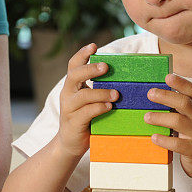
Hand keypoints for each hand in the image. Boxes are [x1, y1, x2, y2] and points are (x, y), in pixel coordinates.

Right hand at [57, 43, 117, 157]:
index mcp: (72, 86)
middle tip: (106, 66)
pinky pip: (86, 113)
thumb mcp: (90, 101)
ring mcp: (69, 109)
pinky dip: (99, 108)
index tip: (93, 46)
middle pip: (74, 76)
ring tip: (116, 94)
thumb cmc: (86, 119)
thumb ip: (99, 89)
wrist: (70, 144)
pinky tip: (109, 107)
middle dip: (90, 69)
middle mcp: (67, 95)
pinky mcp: (73, 123)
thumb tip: (125, 77)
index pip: (73, 65)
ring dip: (101, 93)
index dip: (82, 54)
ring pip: (83, 96)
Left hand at [146, 73, 191, 178]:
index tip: (168, 76)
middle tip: (150, 94)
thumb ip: (180, 106)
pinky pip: (177, 144)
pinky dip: (164, 140)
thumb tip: (157, 93)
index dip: (180, 82)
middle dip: (165, 96)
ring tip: (147, 117)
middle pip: (184, 103)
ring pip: (178, 121)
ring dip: (160, 118)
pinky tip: (154, 137)